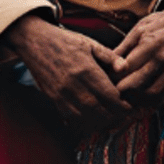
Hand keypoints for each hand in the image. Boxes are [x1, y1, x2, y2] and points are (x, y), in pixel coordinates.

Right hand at [3, 14, 131, 133]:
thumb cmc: (63, 41)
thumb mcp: (89, 43)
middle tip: (122, 115)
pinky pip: (72, 118)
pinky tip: (92, 118)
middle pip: (100, 111)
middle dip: (114, 116)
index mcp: (86, 70)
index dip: (123, 105)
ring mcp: (62, 94)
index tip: (129, 106)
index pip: (110, 96)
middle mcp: (74, 85)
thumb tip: (125, 68)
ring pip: (86, 118)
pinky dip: (84, 122)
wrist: (34, 41)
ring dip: (101, 122)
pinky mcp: (54, 99)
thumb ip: (109, 56)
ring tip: (109, 118)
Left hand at [114, 0, 163, 106]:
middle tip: (116, 92)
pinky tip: (149, 97)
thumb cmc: (163, 24)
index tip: (109, 80)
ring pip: (154, 93)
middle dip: (124, 91)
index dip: (116, 77)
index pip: (127, 68)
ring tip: (130, 97)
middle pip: (139, 84)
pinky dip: (158, 99)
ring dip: (139, 98)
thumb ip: (124, 47)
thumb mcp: (141, 28)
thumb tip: (107, 63)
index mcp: (150, 44)